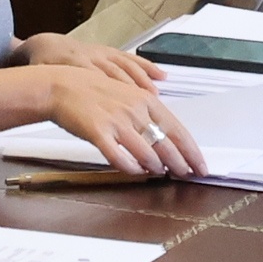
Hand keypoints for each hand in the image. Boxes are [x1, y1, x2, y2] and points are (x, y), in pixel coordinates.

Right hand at [19, 34, 203, 175]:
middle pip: (167, 144)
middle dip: (180, 164)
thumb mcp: (128, 95)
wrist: (62, 86)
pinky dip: (130, 168)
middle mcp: (135, 110)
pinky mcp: (99, 133)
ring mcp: (117, 122)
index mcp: (146, 100)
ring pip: (147, 153)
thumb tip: (165, 135)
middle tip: (186, 175)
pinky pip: (119, 157)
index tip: (200, 165)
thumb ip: (147, 113)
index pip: (178, 130)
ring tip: (160, 174)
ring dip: (156, 167)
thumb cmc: (94, 91)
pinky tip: (135, 171)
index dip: (192, 151)